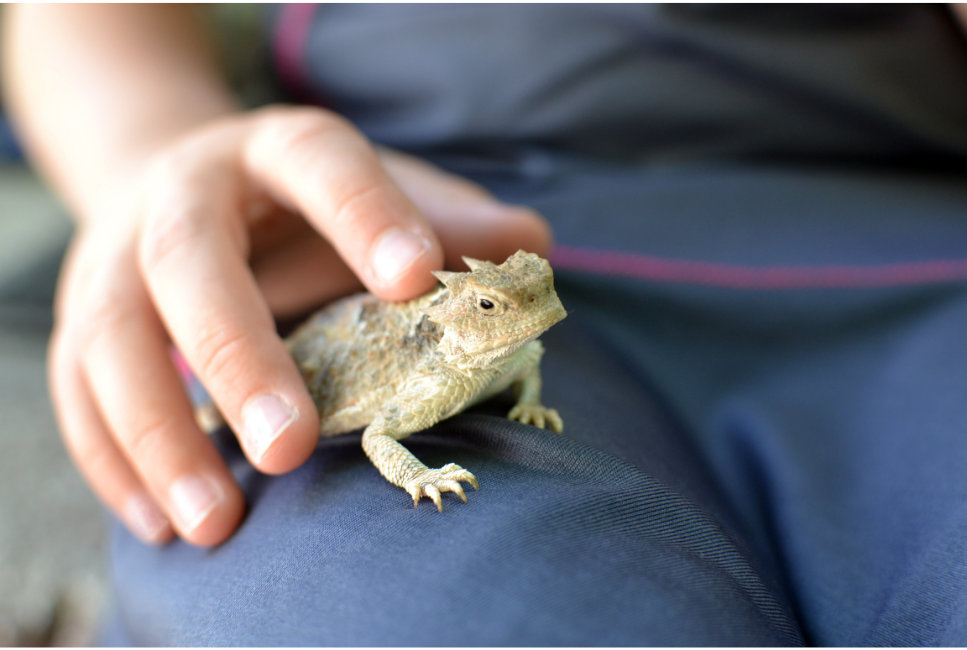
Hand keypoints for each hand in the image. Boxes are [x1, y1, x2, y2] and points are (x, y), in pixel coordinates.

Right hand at [48, 105, 551, 546]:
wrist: (181, 182)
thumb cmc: (304, 202)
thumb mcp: (376, 190)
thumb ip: (448, 219)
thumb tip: (531, 245)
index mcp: (275, 150)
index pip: (320, 165)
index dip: (365, 215)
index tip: (416, 278)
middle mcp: (185, 195)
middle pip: (191, 264)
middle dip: (239, 357)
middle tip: (292, 448)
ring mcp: (118, 256)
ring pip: (113, 341)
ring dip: (161, 436)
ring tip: (217, 522)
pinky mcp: (84, 317)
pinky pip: (78, 392)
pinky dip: (116, 461)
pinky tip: (162, 523)